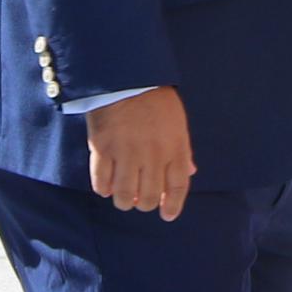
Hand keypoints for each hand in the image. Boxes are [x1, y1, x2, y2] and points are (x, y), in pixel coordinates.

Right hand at [85, 85, 194, 218]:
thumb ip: (182, 150)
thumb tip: (189, 173)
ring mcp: (127, 153)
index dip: (173, 205)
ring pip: (126, 196)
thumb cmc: (155, 99)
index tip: (167, 215)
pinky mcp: (103, 148)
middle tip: (140, 199)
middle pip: (150, 197)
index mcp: (175, 147)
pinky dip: (104, 189)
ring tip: (123, 195)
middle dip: (146, 204)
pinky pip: (102, 182)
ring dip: (125, 201)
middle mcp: (153, 154)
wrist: (126, 76)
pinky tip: (106, 186)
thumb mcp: (178, 122)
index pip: (179, 186)